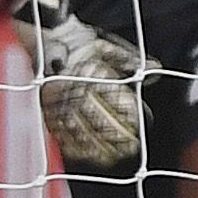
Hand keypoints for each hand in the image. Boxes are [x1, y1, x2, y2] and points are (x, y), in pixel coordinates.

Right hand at [12, 0, 146, 167]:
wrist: (41, 40)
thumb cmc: (77, 43)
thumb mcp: (104, 46)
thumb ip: (129, 59)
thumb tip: (156, 69)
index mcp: (88, 70)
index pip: (112, 96)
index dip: (127, 112)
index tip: (141, 124)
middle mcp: (71, 87)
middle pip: (96, 116)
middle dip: (115, 134)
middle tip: (131, 147)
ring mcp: (55, 100)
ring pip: (77, 127)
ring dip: (96, 145)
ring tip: (114, 157)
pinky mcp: (43, 109)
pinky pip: (58, 131)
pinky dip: (73, 145)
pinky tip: (87, 155)